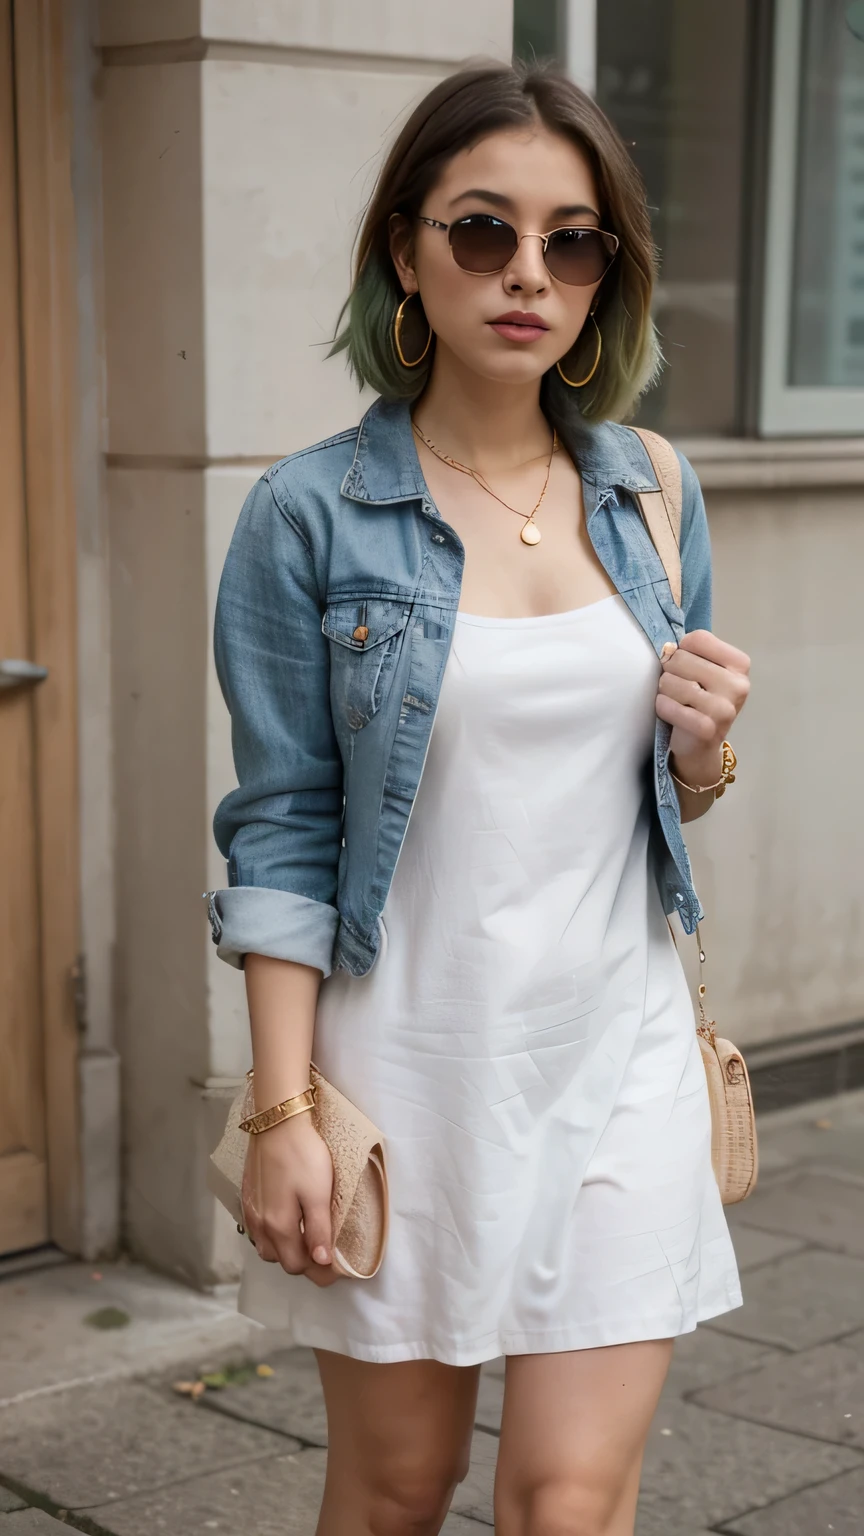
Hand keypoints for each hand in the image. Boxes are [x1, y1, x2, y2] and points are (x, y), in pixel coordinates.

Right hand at [242, 1113, 339, 1286]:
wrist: (277, 1121)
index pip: (298, 1266)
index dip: (320, 1272)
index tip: (337, 1269)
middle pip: (281, 1260)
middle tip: (325, 1253)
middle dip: (303, 1263)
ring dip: (286, 1250)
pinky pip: (257, 1230)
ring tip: (306, 1239)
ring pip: (267, 1247)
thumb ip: (319, 1231)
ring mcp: (251, 1211)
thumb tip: (321, 1263)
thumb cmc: (303, 1156)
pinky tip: (285, 1223)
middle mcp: (260, 1224)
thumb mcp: (319, 1194)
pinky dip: (272, 1236)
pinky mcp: (247, 1196)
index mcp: (279, 1227)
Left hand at [656, 630, 749, 788]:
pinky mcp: (707, 728)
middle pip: (681, 658)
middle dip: (671, 672)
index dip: (682, 650)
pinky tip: (669, 711)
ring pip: (671, 681)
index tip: (687, 667)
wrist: (701, 745)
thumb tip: (668, 649)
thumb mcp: (705, 671)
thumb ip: (691, 653)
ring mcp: (724, 708)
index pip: (698, 639)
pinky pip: (669, 706)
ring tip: (676, 701)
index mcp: (740, 664)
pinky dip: (662, 707)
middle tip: (679, 688)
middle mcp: (737, 685)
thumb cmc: (700, 700)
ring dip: (664, 691)